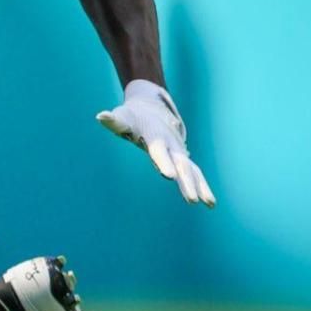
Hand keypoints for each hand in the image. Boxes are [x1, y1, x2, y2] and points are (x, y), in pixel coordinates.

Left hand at [96, 79, 215, 206]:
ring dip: (200, 186)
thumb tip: (100, 116)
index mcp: (154, 136)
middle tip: (192, 200)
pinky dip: (202, 185)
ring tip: (209, 204)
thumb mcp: (123, 117)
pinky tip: (210, 203)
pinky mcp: (182, 157)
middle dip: (186, 182)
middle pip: (180, 164)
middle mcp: (170, 144)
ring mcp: (178, 150)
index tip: (169, 176)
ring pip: (192, 170)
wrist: (152, 106)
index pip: (159, 151)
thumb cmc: (132, 115)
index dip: (164, 162)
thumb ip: (113, 120)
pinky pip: (194, 172)